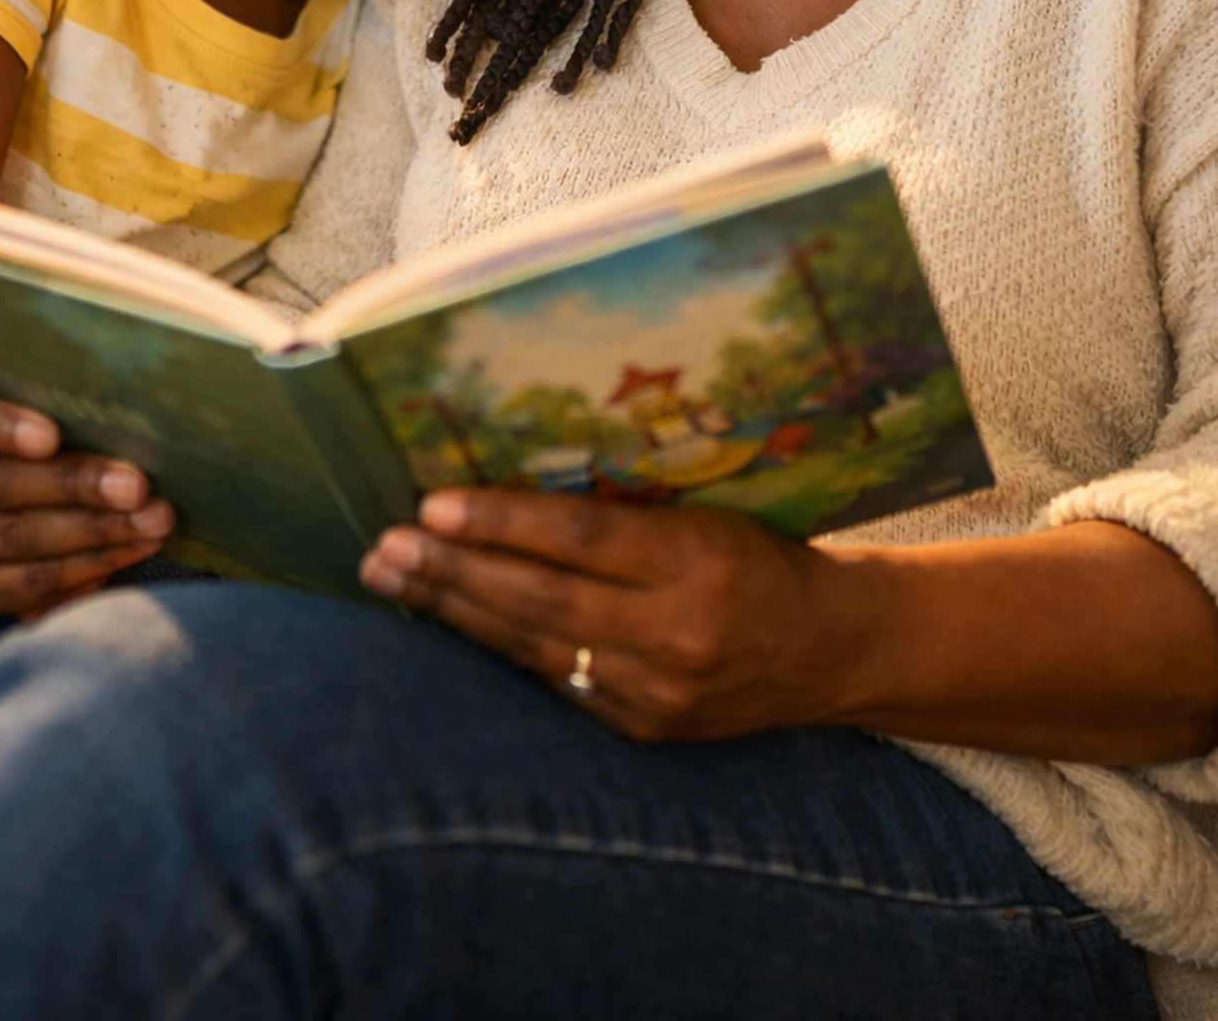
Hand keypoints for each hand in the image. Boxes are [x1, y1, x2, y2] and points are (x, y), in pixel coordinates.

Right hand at [0, 375, 174, 619]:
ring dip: (94, 535)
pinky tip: (133, 552)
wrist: (25, 458)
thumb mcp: (43, 380)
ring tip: (155, 521)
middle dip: (74, 487)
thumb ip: (65, 376)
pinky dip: (86, 572)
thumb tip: (131, 375)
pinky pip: (30, 587)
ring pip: (17, 542)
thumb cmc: (49, 404)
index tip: (52, 435)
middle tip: (137, 486)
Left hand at [359, 489, 843, 741]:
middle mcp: (674, 631)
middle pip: (541, 600)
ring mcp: (656, 690)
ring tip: (392, 579)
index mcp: (696, 560)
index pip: (579, 540)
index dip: (501, 522)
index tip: (432, 503)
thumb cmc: (760, 557)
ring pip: (534, 647)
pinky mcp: (643, 728)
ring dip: (455, 611)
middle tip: (385, 546)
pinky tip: (451, 621)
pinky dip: (499, 649)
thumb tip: (510, 489)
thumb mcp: (707, 516)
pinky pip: (556, 682)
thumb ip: (624, 514)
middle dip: (453, 572)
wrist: (832, 648)